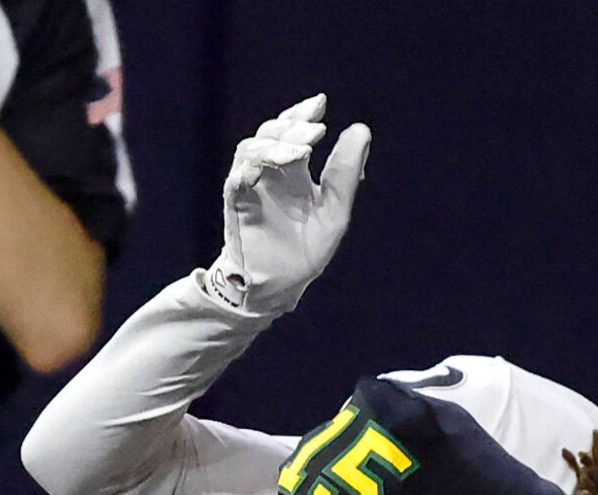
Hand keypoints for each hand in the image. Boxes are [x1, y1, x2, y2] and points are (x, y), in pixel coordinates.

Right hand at [202, 95, 371, 318]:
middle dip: (291, 126)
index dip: (301, 114)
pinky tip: (276, 164)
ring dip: (276, 144)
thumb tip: (361, 130)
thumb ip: (345, 173)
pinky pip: (238, 176)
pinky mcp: (236, 204)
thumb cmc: (304, 250)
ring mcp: (251, 187)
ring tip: (302, 151)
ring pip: (251, 149)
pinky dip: (254, 165)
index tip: (319, 104)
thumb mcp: (334, 210)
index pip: (292, 132)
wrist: (280, 286)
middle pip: (270, 133)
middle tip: (315, 130)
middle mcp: (270, 174)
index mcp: (293, 172)